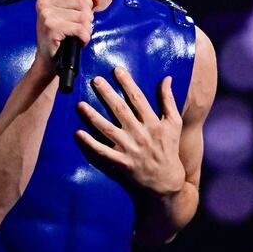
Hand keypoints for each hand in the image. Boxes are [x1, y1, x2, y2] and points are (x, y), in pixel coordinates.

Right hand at [34, 0, 100, 68]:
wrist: (49, 58)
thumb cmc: (62, 35)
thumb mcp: (73, 13)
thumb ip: (86, 1)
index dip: (87, 1)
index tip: (82, 14)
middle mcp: (44, 2)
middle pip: (81, 2)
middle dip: (87, 17)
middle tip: (79, 28)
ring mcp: (46, 14)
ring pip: (83, 16)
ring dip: (86, 29)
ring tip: (78, 35)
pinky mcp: (51, 27)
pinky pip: (80, 29)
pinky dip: (84, 38)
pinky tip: (78, 41)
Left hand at [75, 67, 185, 196]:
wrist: (166, 181)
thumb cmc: (169, 148)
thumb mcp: (174, 123)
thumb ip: (169, 100)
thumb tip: (167, 78)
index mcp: (153, 123)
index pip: (138, 98)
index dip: (127, 83)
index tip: (116, 70)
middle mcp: (141, 134)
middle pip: (120, 110)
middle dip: (107, 94)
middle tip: (95, 80)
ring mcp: (130, 149)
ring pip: (107, 129)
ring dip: (93, 116)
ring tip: (80, 105)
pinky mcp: (121, 163)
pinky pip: (102, 152)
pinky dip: (90, 143)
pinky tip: (78, 133)